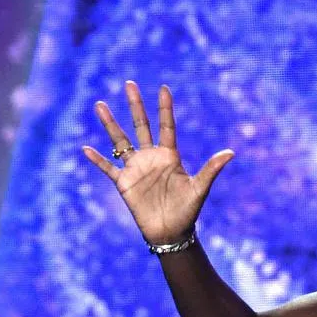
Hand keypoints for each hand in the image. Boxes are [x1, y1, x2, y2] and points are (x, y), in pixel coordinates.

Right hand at [83, 81, 233, 244]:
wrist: (171, 232)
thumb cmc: (188, 211)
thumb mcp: (199, 188)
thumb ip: (211, 169)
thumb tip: (230, 153)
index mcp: (169, 156)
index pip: (166, 126)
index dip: (165, 108)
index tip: (163, 88)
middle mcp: (151, 158)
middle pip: (141, 126)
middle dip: (135, 105)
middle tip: (129, 83)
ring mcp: (136, 169)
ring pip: (120, 141)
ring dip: (110, 124)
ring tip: (100, 104)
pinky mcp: (124, 183)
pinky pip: (108, 168)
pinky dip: (97, 160)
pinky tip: (85, 148)